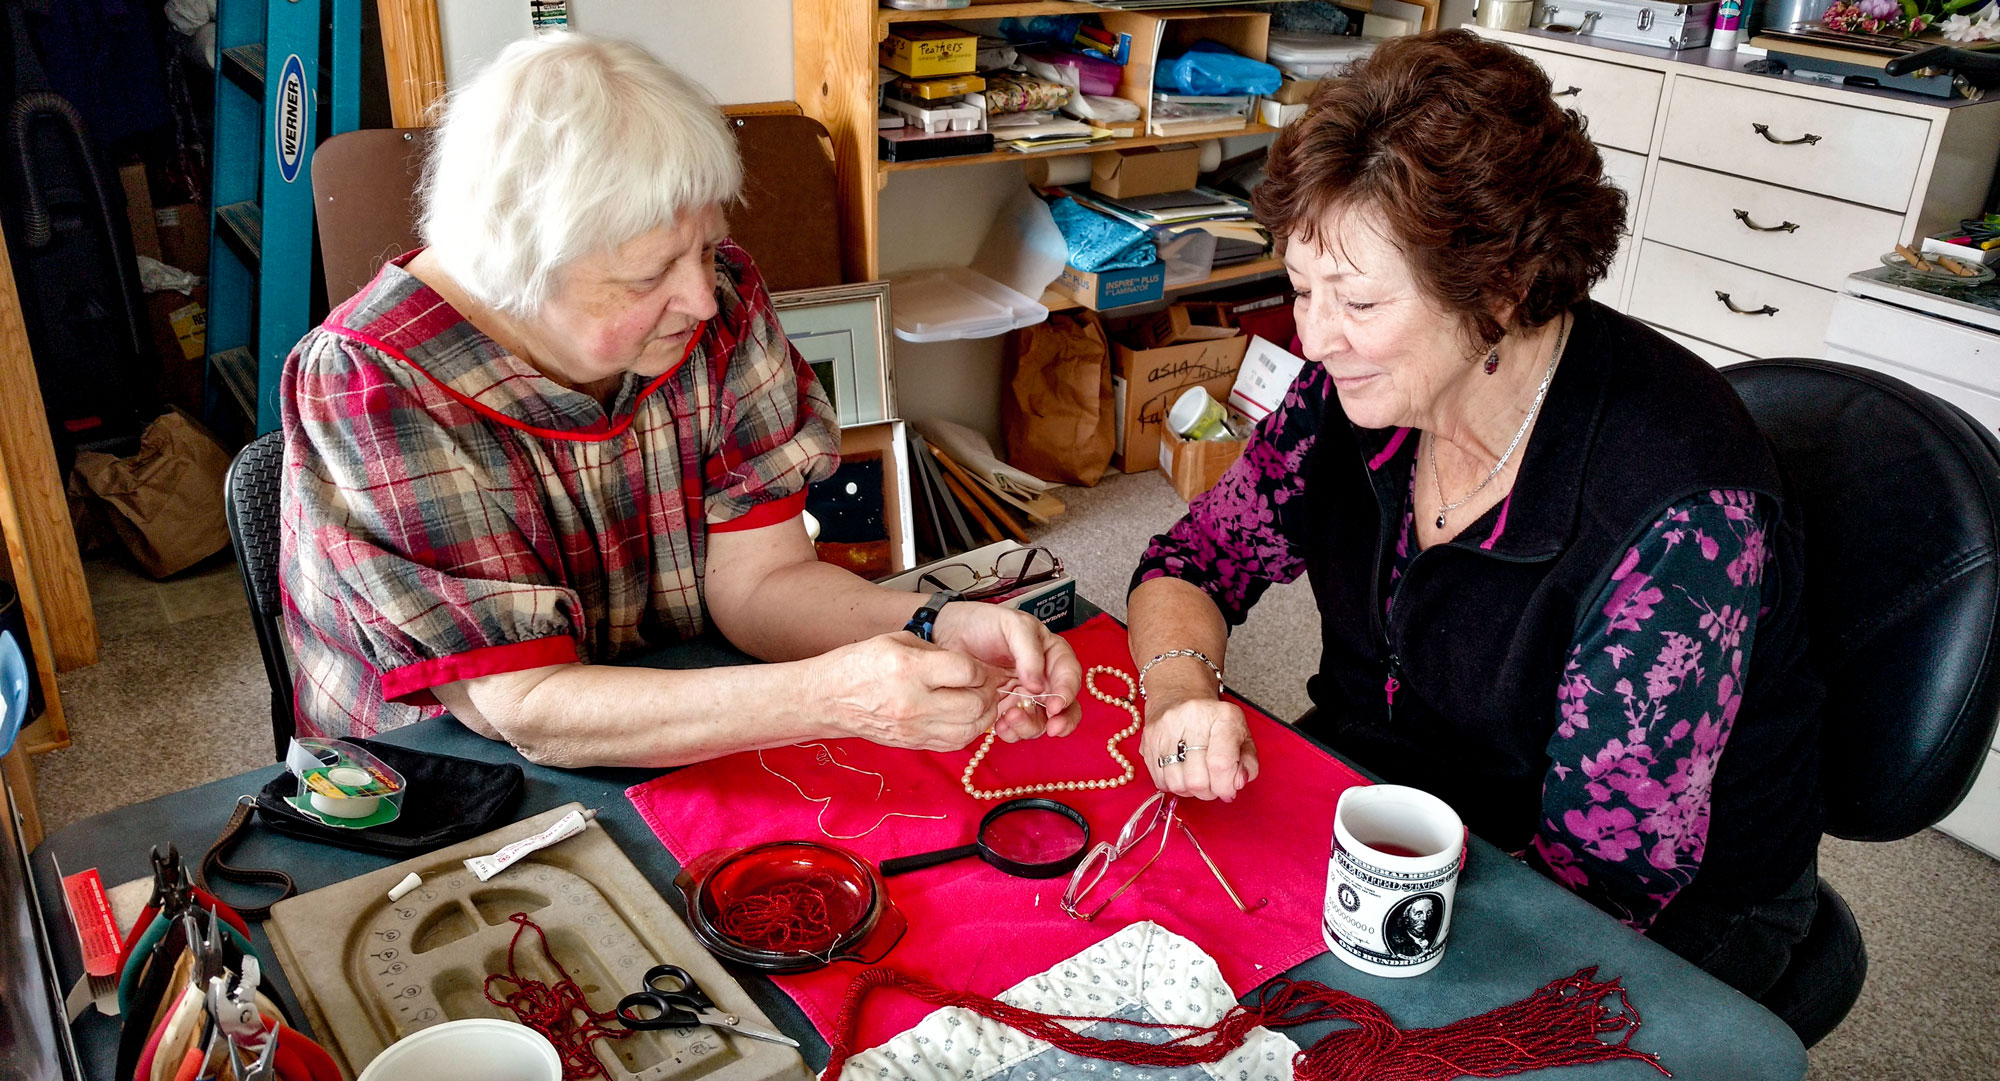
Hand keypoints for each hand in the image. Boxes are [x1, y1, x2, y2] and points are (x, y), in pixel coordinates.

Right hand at [811, 633, 1005, 750]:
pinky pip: (956, 743)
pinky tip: (963, 717)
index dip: (979, 668)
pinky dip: (969, 730)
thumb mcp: (896, 641)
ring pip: (971, 729)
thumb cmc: (860, 665)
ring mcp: (914, 728)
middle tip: (983, 684)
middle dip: (987, 692)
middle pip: (974, 705)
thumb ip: (936, 652)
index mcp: (908, 669)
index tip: (976, 666)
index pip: (966, 672)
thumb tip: (970, 665)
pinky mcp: (914, 744)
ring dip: (982, 714)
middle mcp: (913, 702)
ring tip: (976, 700)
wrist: (829, 699)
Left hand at [932, 603, 1082, 742]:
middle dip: (1061, 720)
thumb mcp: (1011, 625)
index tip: (1056, 705)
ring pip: (1041, 721)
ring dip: (1030, 726)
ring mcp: (1024, 696)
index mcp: (1050, 653)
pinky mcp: (1005, 709)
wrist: (946, 635)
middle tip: (1051, 728)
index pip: (1069, 674)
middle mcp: (1043, 677)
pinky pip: (1017, 728)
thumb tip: (1038, 685)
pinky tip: (999, 725)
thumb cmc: (981, 623)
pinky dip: (1012, 732)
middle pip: (1063, 706)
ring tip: (1010, 718)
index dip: (1067, 692)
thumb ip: (1029, 653)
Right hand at [1143, 696, 1257, 801]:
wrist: (1179, 695)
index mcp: (1223, 716)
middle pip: (1197, 779)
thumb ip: (1248, 762)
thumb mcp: (1242, 736)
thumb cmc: (1214, 720)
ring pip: (1177, 783)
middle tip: (1213, 785)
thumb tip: (1239, 782)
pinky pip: (1160, 780)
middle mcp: (1192, 718)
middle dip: (1208, 792)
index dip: (1225, 786)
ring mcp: (1166, 728)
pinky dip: (1174, 784)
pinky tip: (1182, 772)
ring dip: (1190, 790)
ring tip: (1197, 777)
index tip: (1228, 790)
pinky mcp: (1148, 739)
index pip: (1221, 763)